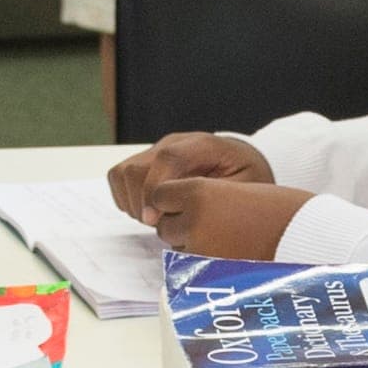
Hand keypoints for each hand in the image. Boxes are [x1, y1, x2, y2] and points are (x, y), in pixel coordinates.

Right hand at [107, 132, 275, 221]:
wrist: (244, 163)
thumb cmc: (247, 180)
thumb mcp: (245, 190)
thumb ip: (215, 200)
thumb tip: (184, 216)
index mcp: (202, 146)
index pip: (168, 158)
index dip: (155, 189)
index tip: (154, 220)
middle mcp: (174, 143)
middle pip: (137, 168)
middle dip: (141, 203)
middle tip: (160, 224)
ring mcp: (157, 150)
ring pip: (123, 172)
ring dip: (132, 203)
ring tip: (156, 219)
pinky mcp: (147, 161)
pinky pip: (119, 177)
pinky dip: (126, 198)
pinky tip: (149, 211)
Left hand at [142, 178, 315, 258]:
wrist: (304, 233)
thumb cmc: (274, 207)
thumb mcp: (231, 189)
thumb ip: (197, 199)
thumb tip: (162, 216)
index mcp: (198, 191)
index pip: (160, 196)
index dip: (173, 200)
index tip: (190, 203)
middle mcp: (193, 219)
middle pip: (164, 225)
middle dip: (179, 225)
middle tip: (211, 223)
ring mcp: (200, 249)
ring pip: (175, 247)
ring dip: (189, 243)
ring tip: (222, 238)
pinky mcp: (211, 272)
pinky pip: (192, 267)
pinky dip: (201, 262)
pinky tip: (226, 252)